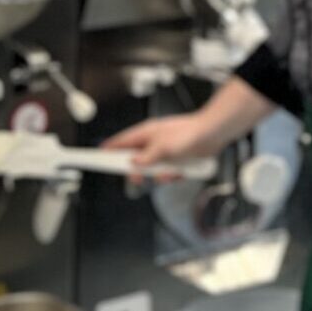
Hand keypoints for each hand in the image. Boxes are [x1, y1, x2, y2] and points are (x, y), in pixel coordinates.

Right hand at [104, 113, 219, 180]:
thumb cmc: (189, 132)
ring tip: (168, 173)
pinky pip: (168, 173)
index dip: (109, 150)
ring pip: (153, 169)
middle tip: (138, 178)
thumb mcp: (164, 146)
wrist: (213, 134)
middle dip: (138, 171)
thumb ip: (147, 157)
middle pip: (136, 160)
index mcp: (146, 133)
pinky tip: (179, 173)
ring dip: (160, 175)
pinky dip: (173, 175)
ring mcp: (165, 152)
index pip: (121, 142)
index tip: (98, 157)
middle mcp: (154, 142)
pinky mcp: (177, 160)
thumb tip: (134, 164)